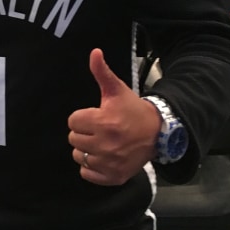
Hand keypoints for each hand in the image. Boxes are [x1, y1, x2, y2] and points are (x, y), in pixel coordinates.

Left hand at [68, 48, 160, 185]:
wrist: (157, 132)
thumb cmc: (133, 110)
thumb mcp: (116, 90)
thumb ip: (102, 72)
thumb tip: (94, 52)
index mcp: (103, 122)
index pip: (72, 121)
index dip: (82, 117)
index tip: (95, 116)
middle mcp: (105, 145)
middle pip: (73, 139)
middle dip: (83, 132)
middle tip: (98, 129)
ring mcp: (109, 163)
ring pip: (79, 157)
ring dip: (86, 150)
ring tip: (100, 142)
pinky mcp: (114, 177)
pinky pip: (87, 174)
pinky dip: (92, 168)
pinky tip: (102, 157)